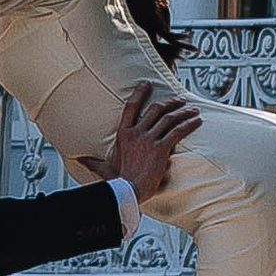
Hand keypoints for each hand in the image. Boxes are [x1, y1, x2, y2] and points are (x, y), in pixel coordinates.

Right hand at [103, 79, 196, 201]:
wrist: (129, 191)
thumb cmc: (118, 182)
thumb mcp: (103, 168)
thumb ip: (92, 161)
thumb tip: (78, 159)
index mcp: (123, 134)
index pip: (131, 106)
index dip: (140, 92)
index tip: (147, 83)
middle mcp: (136, 133)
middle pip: (155, 109)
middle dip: (170, 102)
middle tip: (179, 100)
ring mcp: (148, 140)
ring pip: (169, 118)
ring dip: (183, 112)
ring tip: (192, 110)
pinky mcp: (160, 148)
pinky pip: (177, 131)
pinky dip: (188, 125)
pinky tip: (196, 121)